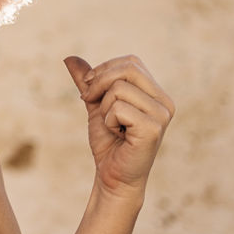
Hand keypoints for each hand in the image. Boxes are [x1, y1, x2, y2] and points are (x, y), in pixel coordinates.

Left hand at [63, 54, 174, 200]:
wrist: (112, 176)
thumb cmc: (108, 142)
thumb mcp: (96, 105)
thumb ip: (88, 82)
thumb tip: (69, 57)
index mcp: (157, 94)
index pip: (131, 62)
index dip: (104, 70)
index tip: (89, 89)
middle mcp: (165, 103)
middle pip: (128, 69)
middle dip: (99, 82)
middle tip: (89, 101)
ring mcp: (162, 115)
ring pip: (119, 89)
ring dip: (104, 108)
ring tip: (113, 126)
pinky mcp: (153, 129)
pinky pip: (118, 108)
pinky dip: (108, 121)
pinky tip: (118, 135)